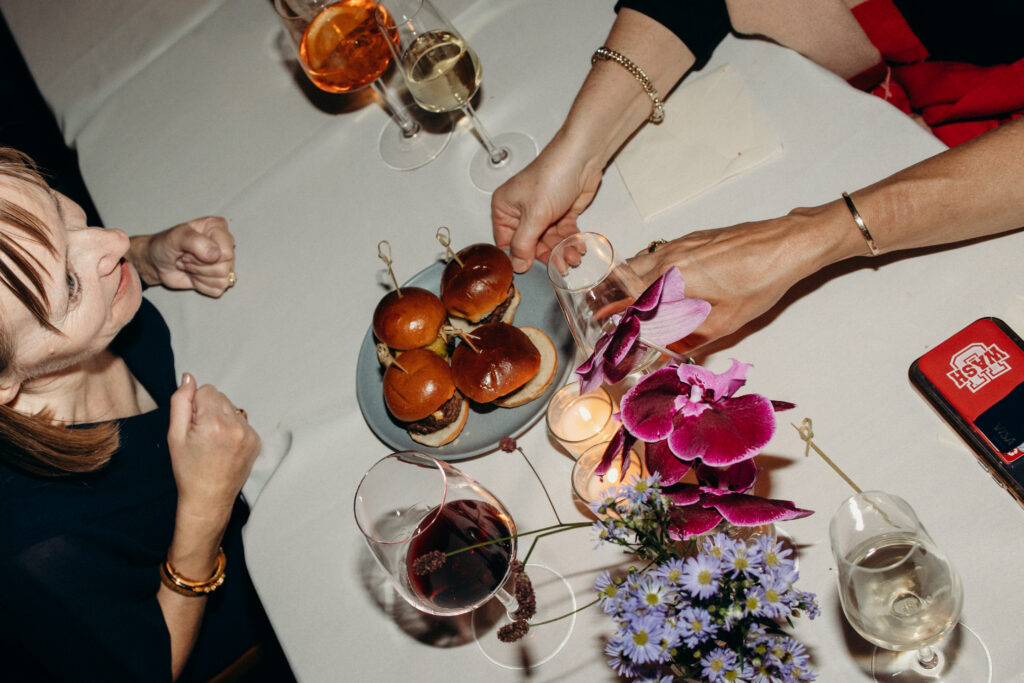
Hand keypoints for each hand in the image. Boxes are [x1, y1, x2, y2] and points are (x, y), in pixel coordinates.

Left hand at [129, 216, 234, 296]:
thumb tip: (215, 255)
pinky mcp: (219, 279)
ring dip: (199, 275)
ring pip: (222, 280)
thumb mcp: (176, 237)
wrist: (156, 261)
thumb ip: (196, 241)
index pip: (226, 251)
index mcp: (218, 228)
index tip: (189, 250)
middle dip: (199, 266)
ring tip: (188, 265)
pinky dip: (201, 285)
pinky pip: (217, 290)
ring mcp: (225, 263)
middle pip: (224, 268)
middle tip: (186, 258)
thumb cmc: (166, 245)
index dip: (205, 255)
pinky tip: (193, 274)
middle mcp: (224, 244)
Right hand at [166, 373, 259, 519]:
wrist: (208, 498)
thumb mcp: (175, 435)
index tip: (193, 426)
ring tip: (212, 443)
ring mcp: (249, 434)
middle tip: (201, 436)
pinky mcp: (256, 441)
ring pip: (231, 408)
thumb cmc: (188, 470)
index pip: (206, 389)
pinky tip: (224, 447)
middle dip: (208, 410)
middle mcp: (236, 426)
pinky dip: (232, 429)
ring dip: (221, 418)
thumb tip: (189, 378)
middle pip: (220, 397)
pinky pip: (241, 421)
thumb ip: (180, 402)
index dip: (194, 406)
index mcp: (214, 423)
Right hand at [491, 136, 602, 272]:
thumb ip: (524, 244)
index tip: (532, 269)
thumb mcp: (534, 215)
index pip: (507, 242)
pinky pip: (563, 234)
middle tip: (561, 266)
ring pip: (550, 241)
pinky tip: (577, 247)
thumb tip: (517, 265)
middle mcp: (522, 211)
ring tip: (572, 257)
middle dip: (548, 256)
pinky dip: (570, 242)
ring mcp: (542, 213)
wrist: (582, 158)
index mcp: (505, 208)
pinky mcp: (561, 213)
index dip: (520, 257)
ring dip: (562, 251)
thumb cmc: (552, 174)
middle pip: (532, 245)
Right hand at [626, 207, 835, 348]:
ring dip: (632, 280)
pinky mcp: (694, 238)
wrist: (786, 246)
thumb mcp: (724, 322)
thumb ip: (689, 337)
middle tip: (617, 315)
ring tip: (638, 302)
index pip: (627, 297)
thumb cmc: (758, 282)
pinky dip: (652, 269)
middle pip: (625, 274)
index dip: (612, 313)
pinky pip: (659, 253)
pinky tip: (667, 284)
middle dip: (616, 295)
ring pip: (641, 261)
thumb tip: (667, 350)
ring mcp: (680, 243)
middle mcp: (668, 256)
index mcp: (671, 278)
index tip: (603, 324)